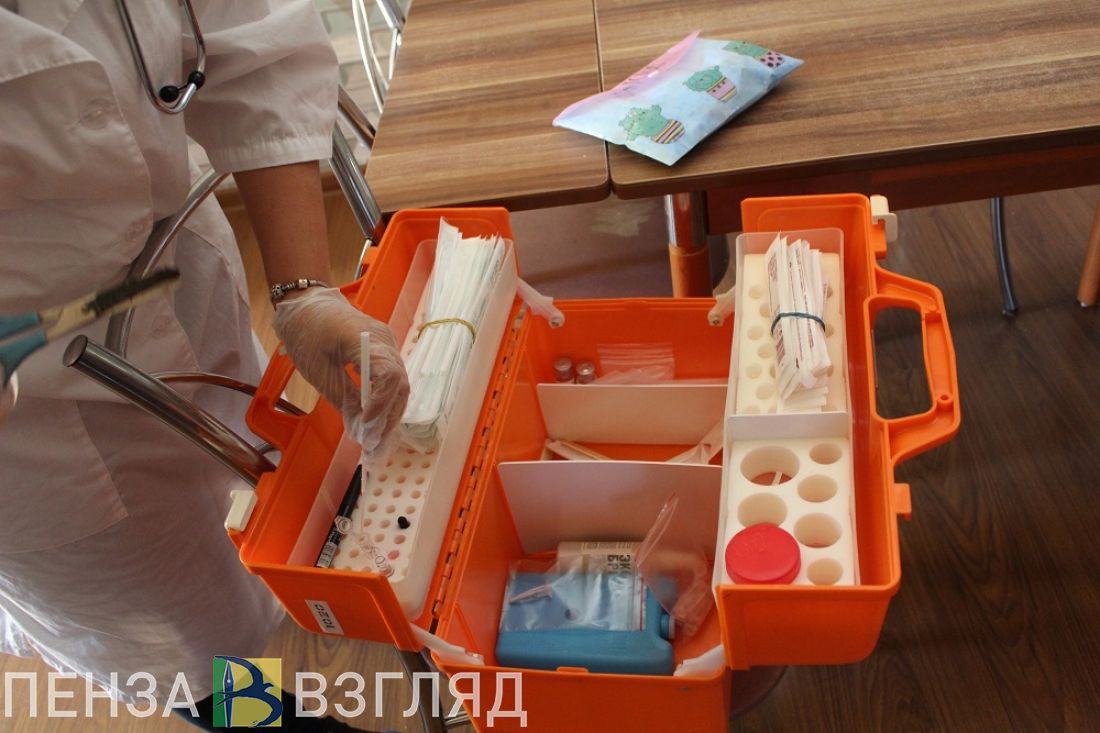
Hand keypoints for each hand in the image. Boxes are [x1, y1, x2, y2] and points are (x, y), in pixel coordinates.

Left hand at [272, 287, 408, 454]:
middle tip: (373, 444)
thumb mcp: (319, 371)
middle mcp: (385, 341)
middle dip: (388, 417)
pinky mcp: (383, 349)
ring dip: (389, 412)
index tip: (367, 430)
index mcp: (366, 341)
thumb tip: (361, 430)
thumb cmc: (306, 333)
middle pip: (400, 384)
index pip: (389, 379)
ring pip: (400, 383)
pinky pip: (392, 377)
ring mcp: (387, 343)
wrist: (305, 303)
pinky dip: (386, 400)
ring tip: (375, 438)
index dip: (381, 408)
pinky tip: (375, 419)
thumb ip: (344, 400)